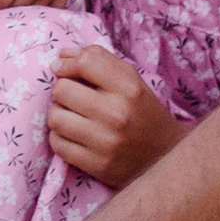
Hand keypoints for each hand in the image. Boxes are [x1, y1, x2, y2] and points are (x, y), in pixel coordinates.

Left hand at [47, 43, 184, 187]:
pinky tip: (73, 136)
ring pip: (55, 118)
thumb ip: (100, 61)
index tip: (63, 68)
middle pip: (62, 90)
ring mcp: (106, 142)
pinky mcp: (96, 165)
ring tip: (71, 116)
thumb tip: (61, 55)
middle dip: (61, 90)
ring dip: (58, 115)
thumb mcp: (132, 81)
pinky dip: (60, 138)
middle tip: (71, 96)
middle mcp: (117, 114)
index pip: (86, 62)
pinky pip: (57, 144)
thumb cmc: (143, 112)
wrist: (164, 157)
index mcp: (129, 88)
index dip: (67, 63)